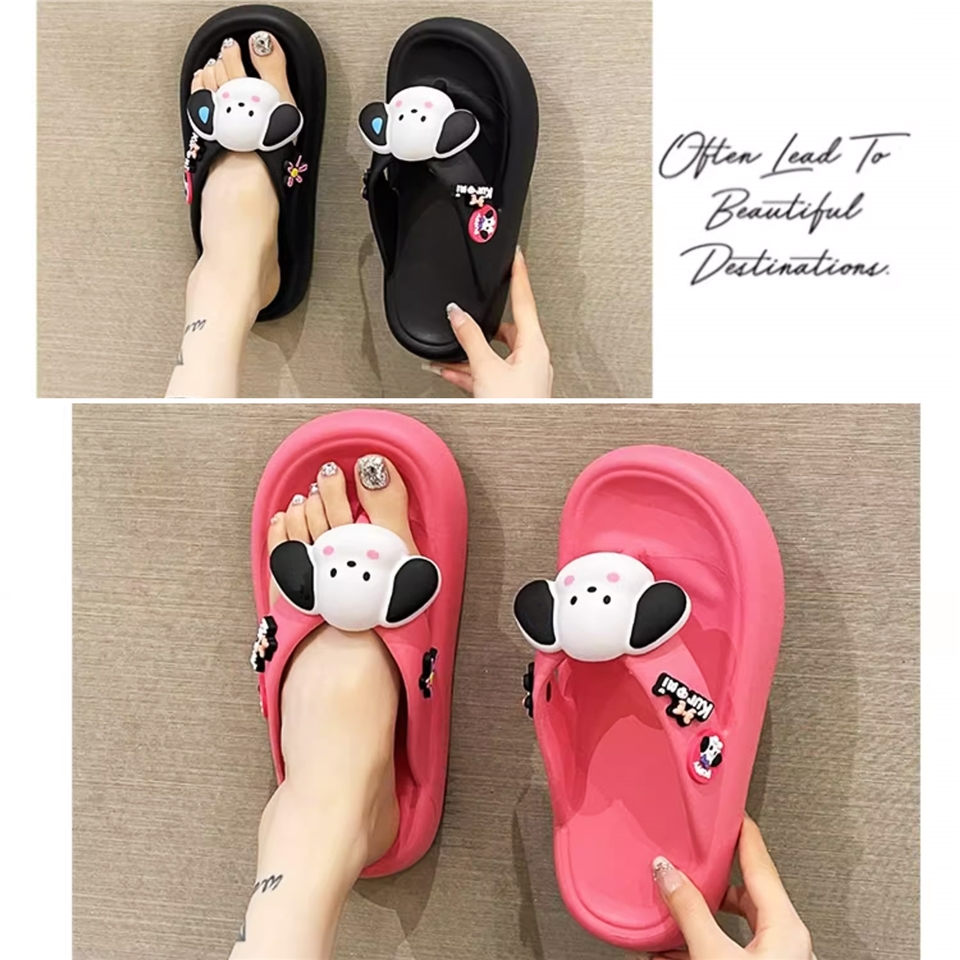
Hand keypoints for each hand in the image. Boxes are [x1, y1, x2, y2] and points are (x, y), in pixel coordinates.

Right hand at [423, 247, 552, 397]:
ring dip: (468, 351)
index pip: (524, 299)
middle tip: (464, 313)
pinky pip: (487, 372)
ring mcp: (521, 376)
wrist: (519, 446)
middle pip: (503, 329)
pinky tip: (446, 369)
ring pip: (492, 353)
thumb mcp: (486, 367)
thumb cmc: (515, 410)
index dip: (519, 274)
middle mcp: (531, 358)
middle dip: (480, 324)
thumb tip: (458, 314)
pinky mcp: (510, 391)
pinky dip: (467, 369)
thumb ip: (470, 337)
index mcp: (533, 344)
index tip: (517, 254)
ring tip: (443, 348)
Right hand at [651, 815, 814, 959]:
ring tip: (676, 910)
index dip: (743, 832)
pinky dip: (705, 941)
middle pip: (747, 892)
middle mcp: (788, 942)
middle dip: (715, 878)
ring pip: (737, 925)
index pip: (760, 862)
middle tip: (695, 861)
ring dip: (704, 915)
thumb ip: (691, 912)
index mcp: (785, 925)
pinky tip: (676, 948)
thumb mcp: (716, 954)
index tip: (732, 812)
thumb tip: (669, 874)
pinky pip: (732, 948)